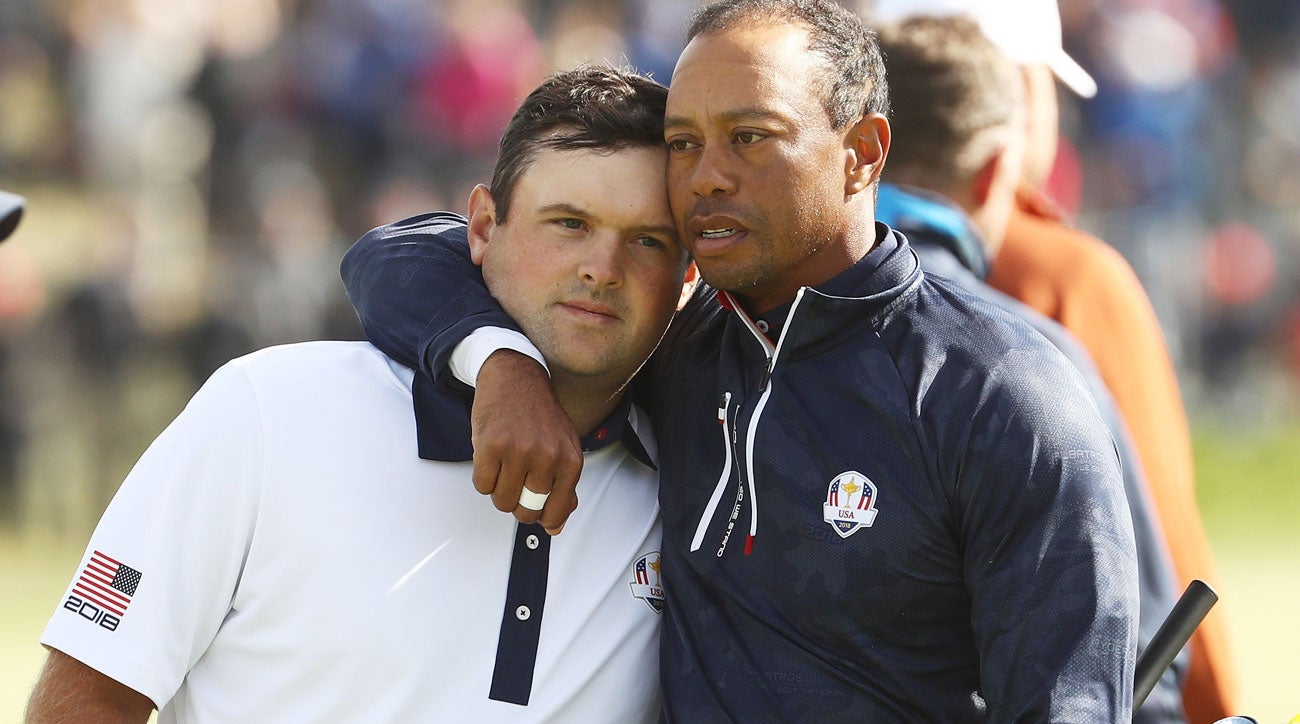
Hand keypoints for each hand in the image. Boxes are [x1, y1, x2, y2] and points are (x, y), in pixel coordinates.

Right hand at [471, 350, 582, 533]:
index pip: (557, 511)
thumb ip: (564, 486)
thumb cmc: (539, 414)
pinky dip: (484, 478)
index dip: (543, 518)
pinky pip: (482, 485)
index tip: (537, 513)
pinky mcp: (490, 446)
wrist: (515, 378)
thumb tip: (556, 525)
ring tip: (505, 467)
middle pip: (526, 511)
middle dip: (518, 505)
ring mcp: (518, 451)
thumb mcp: (564, 447)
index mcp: (570, 460)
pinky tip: (493, 459)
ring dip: (499, 491)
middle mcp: (546, 457)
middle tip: (517, 484)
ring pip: (502, 501)